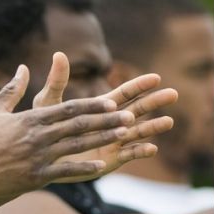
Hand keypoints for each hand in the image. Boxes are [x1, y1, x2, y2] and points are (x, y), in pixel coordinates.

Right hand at [0, 63, 135, 195]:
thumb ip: (11, 89)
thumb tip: (23, 68)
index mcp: (29, 119)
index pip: (67, 108)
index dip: (91, 104)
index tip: (111, 101)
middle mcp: (37, 136)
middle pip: (79, 125)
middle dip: (106, 120)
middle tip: (130, 116)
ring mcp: (37, 157)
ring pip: (77, 146)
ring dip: (102, 140)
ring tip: (123, 135)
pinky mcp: (35, 177)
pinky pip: (66, 171)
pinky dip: (85, 168)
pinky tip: (103, 167)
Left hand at [33, 52, 178, 182]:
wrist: (40, 157)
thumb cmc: (45, 128)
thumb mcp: (49, 105)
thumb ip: (57, 82)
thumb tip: (59, 54)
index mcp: (100, 107)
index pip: (123, 93)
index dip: (139, 85)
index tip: (155, 77)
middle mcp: (111, 123)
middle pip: (137, 109)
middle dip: (154, 102)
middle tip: (173, 93)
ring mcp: (114, 141)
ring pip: (137, 132)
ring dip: (153, 127)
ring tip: (169, 121)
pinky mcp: (111, 159)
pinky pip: (128, 155)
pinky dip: (140, 151)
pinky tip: (152, 148)